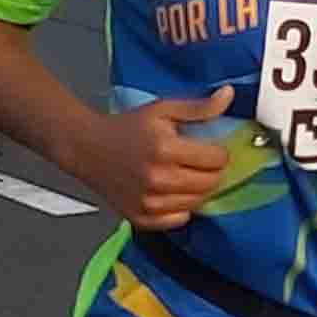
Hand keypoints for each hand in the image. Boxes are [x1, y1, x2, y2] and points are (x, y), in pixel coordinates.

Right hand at [69, 85, 237, 230]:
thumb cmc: (125, 128)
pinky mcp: (141, 218)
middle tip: (198, 162)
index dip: (218, 152)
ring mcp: (149, 202)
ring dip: (197, 190)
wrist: (87, 148)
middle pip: (211, 184)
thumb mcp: (162, 110)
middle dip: (211, 172)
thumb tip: (228, 95)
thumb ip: (199, 107)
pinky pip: (178, 220)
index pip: (217, 160)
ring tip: (182, 174)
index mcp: (165, 149)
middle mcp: (158, 179)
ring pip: (198, 203)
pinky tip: (170, 191)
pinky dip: (180, 208)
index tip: (208, 148)